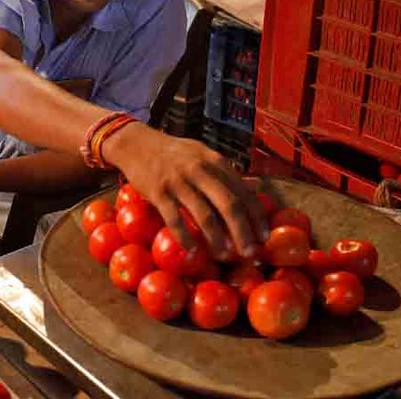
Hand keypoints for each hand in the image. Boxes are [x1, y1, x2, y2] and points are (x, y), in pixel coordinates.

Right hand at [104, 123, 268, 260]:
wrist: (137, 143)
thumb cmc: (174, 153)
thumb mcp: (204, 156)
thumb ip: (228, 174)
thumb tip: (257, 188)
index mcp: (215, 162)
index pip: (243, 192)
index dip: (256, 216)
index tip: (263, 236)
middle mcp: (200, 171)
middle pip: (229, 205)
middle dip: (242, 232)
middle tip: (249, 253)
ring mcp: (178, 181)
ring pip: (204, 214)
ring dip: (216, 239)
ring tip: (223, 256)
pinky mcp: (158, 192)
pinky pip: (174, 219)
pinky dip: (184, 237)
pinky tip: (192, 251)